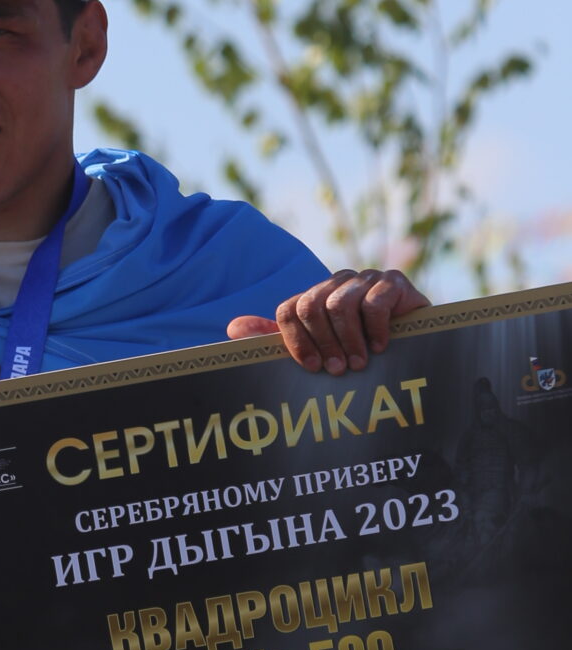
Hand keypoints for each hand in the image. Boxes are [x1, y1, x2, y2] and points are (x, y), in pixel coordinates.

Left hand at [228, 269, 429, 372]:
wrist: (417, 348)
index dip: (295, 341)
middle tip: (337, 371)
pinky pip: (375, 301)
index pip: (289, 309)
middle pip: (311, 305)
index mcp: (316, 297)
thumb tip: (232, 327)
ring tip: (360, 364)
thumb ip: (279, 340)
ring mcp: (366, 279)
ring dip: (349, 340)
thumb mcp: (321, 351)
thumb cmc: (363, 352)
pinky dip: (376, 328)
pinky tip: (381, 347)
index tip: (312, 368)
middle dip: (323, 343)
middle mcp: (337, 283)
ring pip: (340, 304)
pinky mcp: (395, 282)